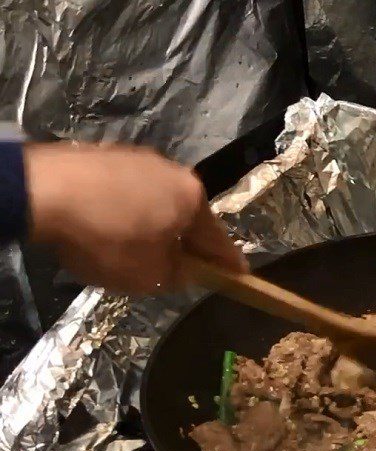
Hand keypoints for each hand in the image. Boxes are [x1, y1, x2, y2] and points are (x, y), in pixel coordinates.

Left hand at [24, 143, 246, 293]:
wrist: (42, 193)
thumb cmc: (108, 239)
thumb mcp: (151, 276)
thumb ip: (179, 276)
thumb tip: (186, 270)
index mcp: (193, 198)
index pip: (219, 241)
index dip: (228, 265)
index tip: (240, 277)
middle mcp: (172, 171)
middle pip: (188, 217)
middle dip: (186, 243)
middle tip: (178, 269)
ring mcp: (137, 158)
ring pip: (157, 203)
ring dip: (154, 226)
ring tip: (135, 251)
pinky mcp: (105, 155)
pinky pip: (127, 192)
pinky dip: (125, 212)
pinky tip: (108, 229)